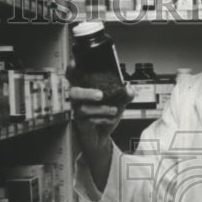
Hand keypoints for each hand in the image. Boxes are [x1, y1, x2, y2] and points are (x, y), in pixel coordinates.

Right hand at [66, 68, 134, 189]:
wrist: (102, 138)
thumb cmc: (104, 117)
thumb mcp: (118, 103)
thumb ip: (125, 94)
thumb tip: (129, 88)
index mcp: (84, 89)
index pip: (73, 76)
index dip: (72, 69)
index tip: (76, 63)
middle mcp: (78, 100)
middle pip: (73, 92)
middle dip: (86, 92)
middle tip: (100, 95)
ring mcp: (77, 112)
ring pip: (82, 108)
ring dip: (100, 109)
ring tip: (113, 110)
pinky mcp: (80, 124)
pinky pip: (87, 121)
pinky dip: (101, 119)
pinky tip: (110, 119)